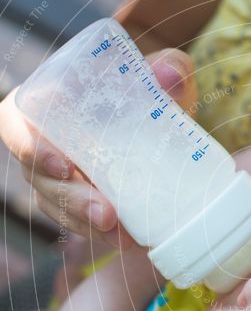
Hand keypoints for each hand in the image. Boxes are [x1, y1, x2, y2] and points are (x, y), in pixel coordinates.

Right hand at [0, 46, 197, 246]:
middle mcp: (45, 141)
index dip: (28, 146)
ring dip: (84, 222)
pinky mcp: (78, 202)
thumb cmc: (153, 97)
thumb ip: (169, 71)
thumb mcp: (166, 79)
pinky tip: (128, 240)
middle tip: (105, 213)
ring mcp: (59, 177)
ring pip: (55, 205)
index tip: (63, 166)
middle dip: (68, 198)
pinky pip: (77, 223)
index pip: (14, 122)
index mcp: (49, 102)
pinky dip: (101, 234)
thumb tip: (168, 76)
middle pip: (36, 175)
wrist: (174, 136)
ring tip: (120, 232)